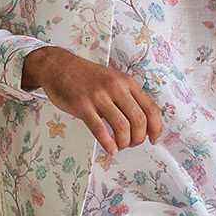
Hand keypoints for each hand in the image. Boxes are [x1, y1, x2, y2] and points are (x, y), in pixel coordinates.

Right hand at [20, 46, 161, 153]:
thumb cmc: (86, 77)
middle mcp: (116, 87)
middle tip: (132, 144)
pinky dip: (107, 143)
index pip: (151, 108)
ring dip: (124, 142)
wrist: (59, 66)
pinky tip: (109, 149)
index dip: (156, 128)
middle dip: (138, 139)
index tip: (153, 139)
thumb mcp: (114, 81)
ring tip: (119, 146)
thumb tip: (142, 124)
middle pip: (139, 120)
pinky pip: (100, 129)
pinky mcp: (82, 105)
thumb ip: (127, 98)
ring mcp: (99, 96)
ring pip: (122, 126)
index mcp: (127, 82)